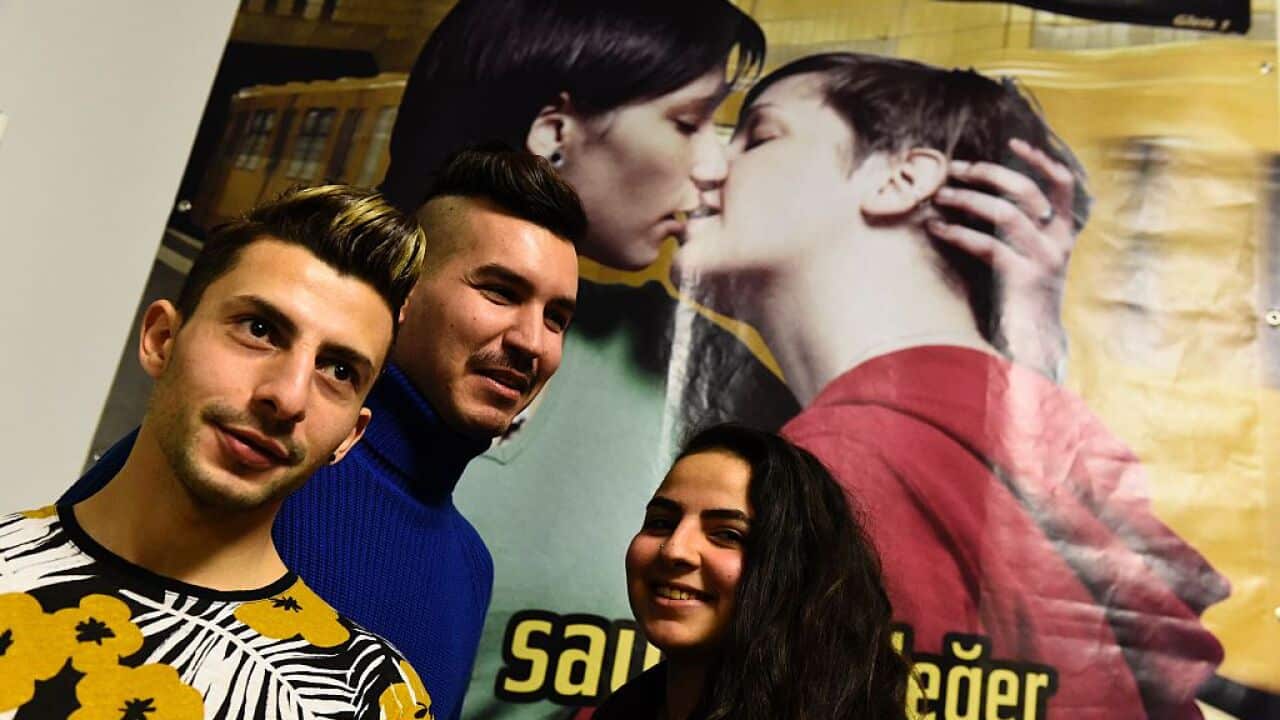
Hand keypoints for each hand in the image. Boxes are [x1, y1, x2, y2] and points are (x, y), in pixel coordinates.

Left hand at [926, 138, 1079, 380]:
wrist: (1036, 348)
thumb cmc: (1023, 300)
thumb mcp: (1031, 260)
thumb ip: (1019, 231)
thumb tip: (985, 195)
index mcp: (1063, 234)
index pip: (1063, 184)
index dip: (1042, 159)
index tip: (1014, 142)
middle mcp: (1058, 243)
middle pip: (1026, 191)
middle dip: (988, 173)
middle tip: (955, 170)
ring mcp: (1042, 260)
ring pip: (1005, 213)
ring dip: (967, 200)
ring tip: (939, 197)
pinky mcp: (1022, 279)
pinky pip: (987, 245)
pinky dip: (958, 232)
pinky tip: (937, 229)